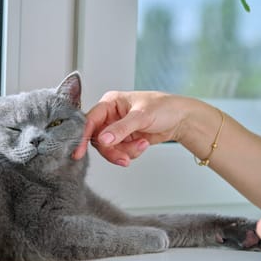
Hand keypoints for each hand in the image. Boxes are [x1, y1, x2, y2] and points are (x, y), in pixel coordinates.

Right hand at [72, 91, 188, 165]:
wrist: (181, 119)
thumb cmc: (164, 108)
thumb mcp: (141, 117)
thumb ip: (120, 129)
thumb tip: (102, 139)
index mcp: (110, 103)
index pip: (89, 120)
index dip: (83, 137)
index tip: (79, 152)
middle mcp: (110, 115)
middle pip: (98, 139)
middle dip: (112, 150)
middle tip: (124, 158)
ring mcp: (116, 128)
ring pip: (109, 148)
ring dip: (125, 151)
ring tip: (142, 145)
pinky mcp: (124, 139)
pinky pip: (119, 152)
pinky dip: (131, 152)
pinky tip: (143, 144)